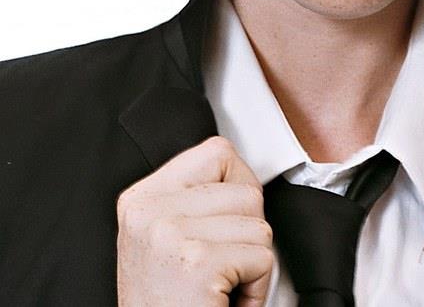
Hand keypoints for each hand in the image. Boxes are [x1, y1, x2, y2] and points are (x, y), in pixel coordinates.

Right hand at [116, 136, 272, 306]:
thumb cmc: (168, 305)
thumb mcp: (165, 240)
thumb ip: (193, 200)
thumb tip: (241, 171)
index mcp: (141, 199)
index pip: (217, 152)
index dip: (238, 187)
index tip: (226, 223)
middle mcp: (149, 210)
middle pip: (245, 188)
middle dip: (248, 231)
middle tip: (221, 267)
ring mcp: (170, 232)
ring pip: (258, 221)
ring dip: (253, 261)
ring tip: (220, 286)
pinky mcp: (197, 261)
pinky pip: (262, 256)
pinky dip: (256, 288)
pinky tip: (225, 302)